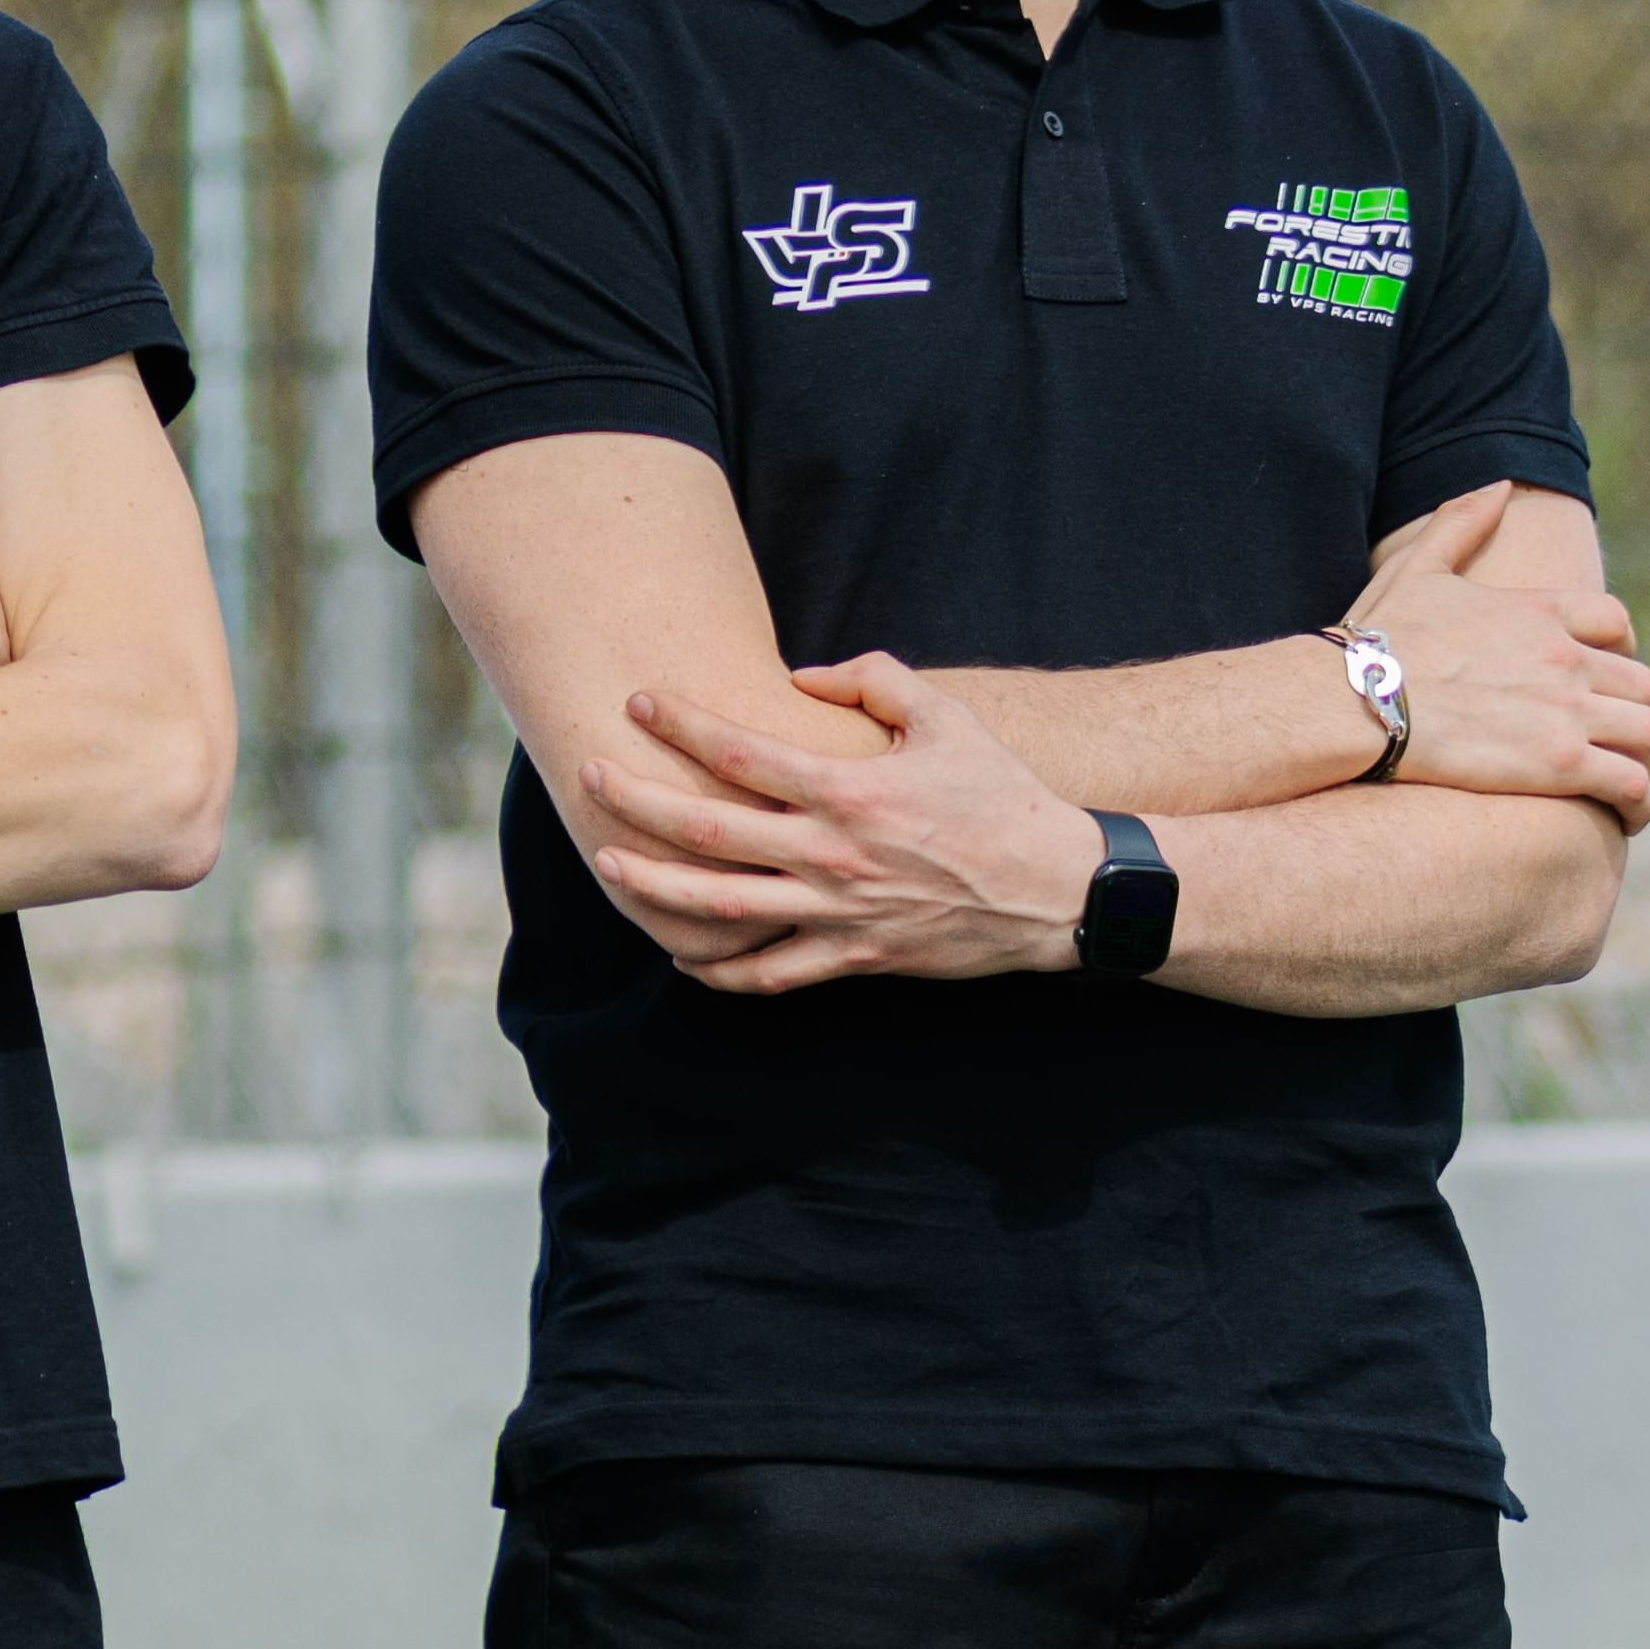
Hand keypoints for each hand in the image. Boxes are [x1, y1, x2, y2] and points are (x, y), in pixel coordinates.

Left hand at [582, 655, 1102, 994]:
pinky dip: (722, 973)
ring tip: (609, 867)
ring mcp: (840, 912)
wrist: (1059, 891)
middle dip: (638, 804)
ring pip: (724, 910)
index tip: (636, 701)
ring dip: (656, 889)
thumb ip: (873, 680)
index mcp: (850, 792)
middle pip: (709, 833)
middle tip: (590, 777)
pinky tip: (684, 958)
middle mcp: (833, 855)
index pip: (740, 754)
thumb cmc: (1001, 796)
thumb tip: (800, 674)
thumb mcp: (946, 718)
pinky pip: (773, 974)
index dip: (680, 725)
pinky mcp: (855, 956)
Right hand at [1353, 483, 1649, 826]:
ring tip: (1620, 778)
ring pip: (1646, 734)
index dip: (1618, 648)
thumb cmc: (1376, 640)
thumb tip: (1498, 484)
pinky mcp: (1561, 764)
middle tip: (1605, 732)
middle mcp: (1565, 658)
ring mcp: (1567, 712)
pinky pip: (1631, 787)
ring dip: (1638, 756)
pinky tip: (1624, 816)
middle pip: (1639, 684)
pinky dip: (1636, 804)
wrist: (1353, 700)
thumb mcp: (1418, 571)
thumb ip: (1461, 524)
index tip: (1600, 670)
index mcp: (1539, 612)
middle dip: (1627, 708)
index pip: (1615, 623)